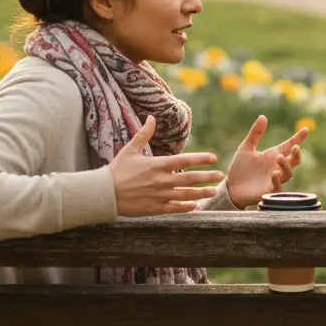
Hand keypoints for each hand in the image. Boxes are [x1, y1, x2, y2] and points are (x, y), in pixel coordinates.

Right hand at [109, 116, 224, 216]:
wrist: (104, 194)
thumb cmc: (117, 170)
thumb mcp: (130, 149)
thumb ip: (143, 134)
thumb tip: (151, 117)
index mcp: (158, 164)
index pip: (186, 160)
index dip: (201, 159)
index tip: (213, 158)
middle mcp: (162, 180)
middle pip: (191, 179)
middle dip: (208, 177)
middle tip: (221, 176)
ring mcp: (160, 196)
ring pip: (186, 195)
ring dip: (202, 193)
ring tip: (213, 191)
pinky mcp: (155, 208)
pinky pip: (175, 208)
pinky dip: (186, 207)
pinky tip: (195, 206)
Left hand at [226, 115, 308, 208]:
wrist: (231, 187)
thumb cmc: (240, 167)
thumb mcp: (246, 147)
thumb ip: (255, 133)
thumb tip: (263, 116)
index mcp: (273, 154)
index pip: (289, 145)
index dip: (298, 138)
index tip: (306, 129)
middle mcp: (277, 166)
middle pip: (294, 160)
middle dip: (297, 154)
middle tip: (295, 147)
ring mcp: (274, 179)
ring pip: (288, 173)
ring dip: (286, 165)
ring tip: (279, 158)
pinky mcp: (268, 190)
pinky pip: (278, 187)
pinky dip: (278, 180)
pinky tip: (274, 174)